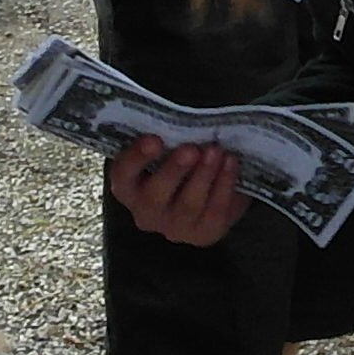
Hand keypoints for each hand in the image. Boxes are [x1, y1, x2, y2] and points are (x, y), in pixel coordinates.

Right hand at [107, 136, 242, 246]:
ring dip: (204, 176)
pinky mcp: (202, 235)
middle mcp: (146, 213)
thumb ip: (169, 138)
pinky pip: (214, 212)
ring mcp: (173, 228)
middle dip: (174, 171)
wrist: (206, 191)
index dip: (136, 158)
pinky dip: (224, 185)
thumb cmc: (180, 163)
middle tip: (192, 149)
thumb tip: (185, 119)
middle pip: (154, 196)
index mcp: (128, 188)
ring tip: (216, 151)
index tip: (154, 139)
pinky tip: (230, 163)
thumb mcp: (168, 150)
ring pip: (187, 206)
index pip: (123, 175)